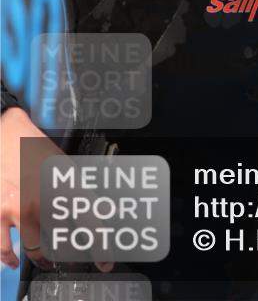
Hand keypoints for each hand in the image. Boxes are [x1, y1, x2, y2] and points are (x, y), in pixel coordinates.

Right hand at [0, 107, 112, 272]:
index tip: (105, 263)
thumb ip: (77, 191)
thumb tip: (93, 212)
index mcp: (66, 185)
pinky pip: (5, 247)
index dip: (100, 247)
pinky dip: (10, 258)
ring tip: (50, 261)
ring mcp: (20, 209)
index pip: (89, 222)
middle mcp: (44, 200)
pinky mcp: (0, 213)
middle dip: (71, 254)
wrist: (6, 135)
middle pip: (63, 242)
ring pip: (37, 251)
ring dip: (45, 260)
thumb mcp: (64, 166)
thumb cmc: (35, 149)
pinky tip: (15, 260)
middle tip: (74, 258)